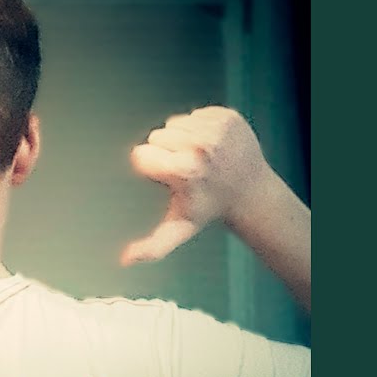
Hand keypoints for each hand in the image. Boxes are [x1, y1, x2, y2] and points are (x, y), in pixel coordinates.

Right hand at [121, 106, 276, 265]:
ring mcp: (215, 128)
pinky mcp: (226, 116)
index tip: (169, 180)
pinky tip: (213, 147)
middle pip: (156, 136)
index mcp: (184, 170)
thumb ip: (151, 247)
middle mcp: (200, 145)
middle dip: (165, 152)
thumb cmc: (209, 209)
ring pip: (174, 123)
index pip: (140, 155)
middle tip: (187, 170)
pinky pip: (194, 115)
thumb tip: (124, 261)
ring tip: (200, 159)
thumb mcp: (179, 230)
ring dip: (180, 140)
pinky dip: (199, 128)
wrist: (252, 192)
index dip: (151, 168)